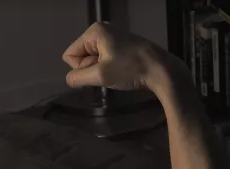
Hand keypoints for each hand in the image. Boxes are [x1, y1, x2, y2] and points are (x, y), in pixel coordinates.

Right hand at [62, 22, 178, 91]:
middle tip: (110, 71)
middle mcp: (102, 29)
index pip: (70, 55)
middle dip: (91, 68)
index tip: (100, 70)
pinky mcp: (121, 43)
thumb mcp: (100, 76)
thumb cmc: (130, 70)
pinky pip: (103, 58)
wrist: (160, 69)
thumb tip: (69, 79)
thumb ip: (78, 77)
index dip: (81, 68)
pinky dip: (109, 67)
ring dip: (100, 69)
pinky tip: (121, 69)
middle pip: (81, 56)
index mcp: (94, 31)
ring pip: (92, 59)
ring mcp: (112, 35)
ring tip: (117, 71)